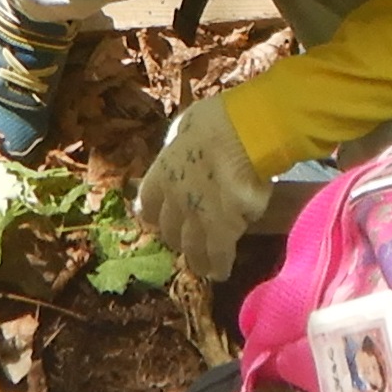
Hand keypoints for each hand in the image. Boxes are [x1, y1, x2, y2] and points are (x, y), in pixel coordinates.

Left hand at [137, 92, 271, 273]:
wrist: (244, 133)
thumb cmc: (219, 119)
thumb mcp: (187, 125)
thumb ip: (181, 144)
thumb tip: (184, 146)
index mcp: (162, 172)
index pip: (147, 203)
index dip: (153, 213)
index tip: (157, 218)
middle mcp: (174, 200)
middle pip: (169, 229)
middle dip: (176, 237)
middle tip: (186, 242)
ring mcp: (197, 218)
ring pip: (191, 248)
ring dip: (196, 259)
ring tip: (202, 266)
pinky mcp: (223, 230)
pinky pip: (218, 255)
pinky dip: (219, 265)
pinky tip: (221, 272)